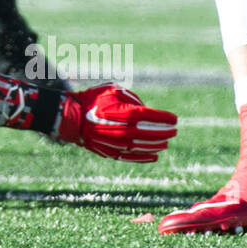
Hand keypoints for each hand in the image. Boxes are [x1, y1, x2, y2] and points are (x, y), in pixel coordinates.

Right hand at [57, 84, 176, 161]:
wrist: (72, 119)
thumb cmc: (92, 101)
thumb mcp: (112, 90)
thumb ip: (131, 97)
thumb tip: (144, 108)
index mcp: (126, 113)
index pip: (153, 117)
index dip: (166, 118)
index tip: (174, 119)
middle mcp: (126, 131)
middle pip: (152, 133)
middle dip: (166, 132)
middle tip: (174, 131)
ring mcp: (120, 144)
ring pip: (146, 147)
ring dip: (158, 144)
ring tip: (165, 142)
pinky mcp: (113, 153)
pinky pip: (134, 157)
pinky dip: (146, 156)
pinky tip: (154, 155)